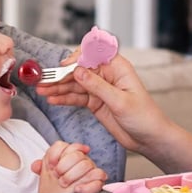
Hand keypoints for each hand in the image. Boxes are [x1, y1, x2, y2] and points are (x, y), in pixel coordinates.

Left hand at [31, 140, 106, 192]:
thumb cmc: (54, 191)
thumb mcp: (45, 177)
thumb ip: (41, 167)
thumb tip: (36, 165)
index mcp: (67, 157)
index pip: (63, 146)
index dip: (55, 155)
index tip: (51, 165)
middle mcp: (80, 161)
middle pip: (76, 154)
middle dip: (64, 166)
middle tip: (57, 176)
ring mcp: (90, 172)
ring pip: (86, 164)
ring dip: (73, 175)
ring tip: (64, 184)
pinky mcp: (97, 183)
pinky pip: (99, 177)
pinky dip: (88, 184)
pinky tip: (78, 189)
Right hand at [36, 54, 169, 152]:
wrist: (149, 138)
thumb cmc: (144, 116)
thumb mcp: (120, 101)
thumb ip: (98, 86)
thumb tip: (78, 71)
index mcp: (118, 68)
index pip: (93, 54)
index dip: (77, 58)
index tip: (63, 66)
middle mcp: (107, 75)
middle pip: (80, 70)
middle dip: (61, 75)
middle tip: (44, 81)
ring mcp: (100, 89)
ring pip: (75, 84)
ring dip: (58, 87)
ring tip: (42, 90)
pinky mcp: (96, 102)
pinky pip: (77, 97)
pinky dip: (64, 98)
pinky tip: (52, 99)